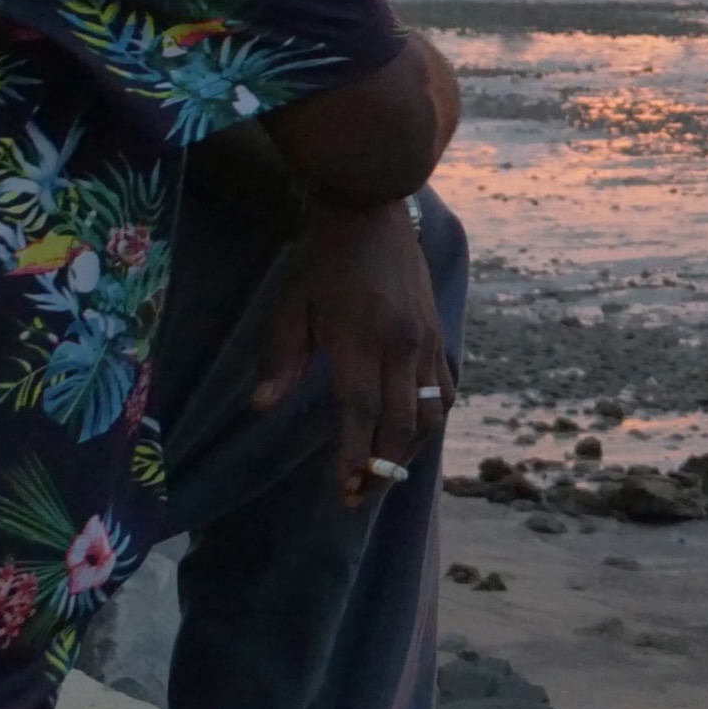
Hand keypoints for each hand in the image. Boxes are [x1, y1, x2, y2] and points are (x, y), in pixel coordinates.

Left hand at [249, 201, 451, 508]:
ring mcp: (426, 341)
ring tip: (387, 471)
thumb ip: (281, 359)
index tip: (345, 491)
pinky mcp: (438, 334)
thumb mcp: (290, 304)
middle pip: (401, 423)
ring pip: (431, 413)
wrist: (372, 212)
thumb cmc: (322, 259)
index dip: (354, 456)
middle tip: (361, 496)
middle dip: (383, 467)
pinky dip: (433, 419)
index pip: (361, 411)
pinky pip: (446, 389)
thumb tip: (261, 408)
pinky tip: (414, 433)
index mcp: (360, 340)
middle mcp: (401, 346)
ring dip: (412, 450)